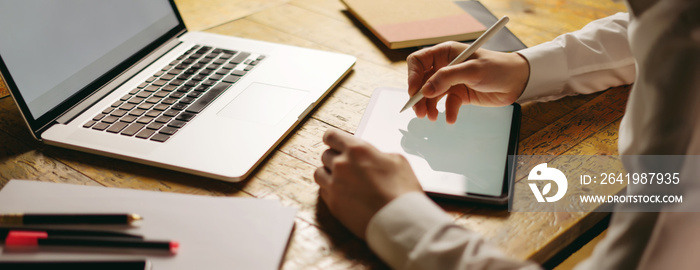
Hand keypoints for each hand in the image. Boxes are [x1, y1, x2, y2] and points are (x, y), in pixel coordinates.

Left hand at [314, 129, 421, 238]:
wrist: (399, 221)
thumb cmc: (402, 191)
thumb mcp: (397, 161)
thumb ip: (378, 154)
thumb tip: (373, 157)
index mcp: (357, 150)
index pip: (331, 136)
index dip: (332, 139)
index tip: (335, 142)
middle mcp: (341, 165)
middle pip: (325, 155)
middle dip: (334, 157)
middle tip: (347, 164)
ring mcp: (334, 186)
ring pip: (319, 173)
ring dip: (328, 174)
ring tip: (341, 179)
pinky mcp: (333, 204)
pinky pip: (323, 191)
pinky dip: (330, 190)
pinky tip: (344, 193)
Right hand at [407, 41, 529, 122]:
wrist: (517, 81)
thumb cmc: (497, 68)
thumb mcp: (472, 70)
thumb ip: (447, 78)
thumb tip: (425, 90)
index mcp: (445, 53)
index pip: (418, 62)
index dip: (412, 76)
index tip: (413, 92)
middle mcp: (445, 66)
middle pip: (422, 81)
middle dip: (419, 96)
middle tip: (419, 111)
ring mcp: (451, 81)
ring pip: (431, 95)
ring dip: (429, 107)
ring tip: (431, 117)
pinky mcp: (459, 94)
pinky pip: (446, 104)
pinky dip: (447, 112)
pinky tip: (451, 118)